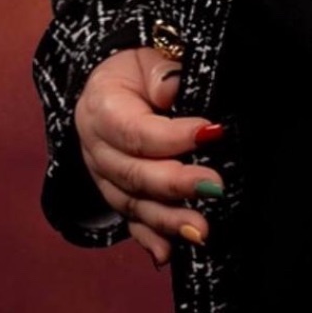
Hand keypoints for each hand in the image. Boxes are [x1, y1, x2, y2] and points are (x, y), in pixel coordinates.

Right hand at [74, 47, 225, 268]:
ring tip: (201, 231)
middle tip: (215, 186)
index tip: (214, 132)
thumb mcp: (148, 56)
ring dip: (167, 220)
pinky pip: (130, 220)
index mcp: (101, 108)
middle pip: (132, 173)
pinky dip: (149, 239)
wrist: (110, 83)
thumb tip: (173, 88)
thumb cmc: (137, 68)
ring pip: (132, 204)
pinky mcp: (116, 193)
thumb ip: (161, 71)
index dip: (173, 136)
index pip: (136, 131)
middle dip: (175, 184)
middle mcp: (96, 148)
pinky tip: (167, 256)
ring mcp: (104, 176)